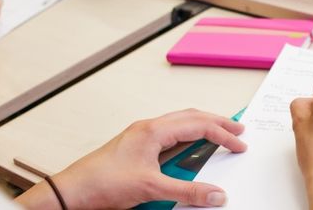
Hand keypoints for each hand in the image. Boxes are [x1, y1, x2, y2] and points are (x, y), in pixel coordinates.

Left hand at [15, 109, 246, 208]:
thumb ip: (187, 191)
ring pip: (179, 125)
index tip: (239, 143)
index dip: (223, 134)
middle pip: (191, 117)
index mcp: (153, 130)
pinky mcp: (137, 149)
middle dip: (217, 123)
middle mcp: (148, 129)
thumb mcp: (151, 188)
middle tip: (237, 130)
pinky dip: (186, 140)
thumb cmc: (101, 181)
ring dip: (201, 129)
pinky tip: (190, 150)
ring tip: (219, 135)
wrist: (73, 191)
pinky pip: (168, 137)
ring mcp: (141, 137)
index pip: (198, 125)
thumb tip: (214, 194)